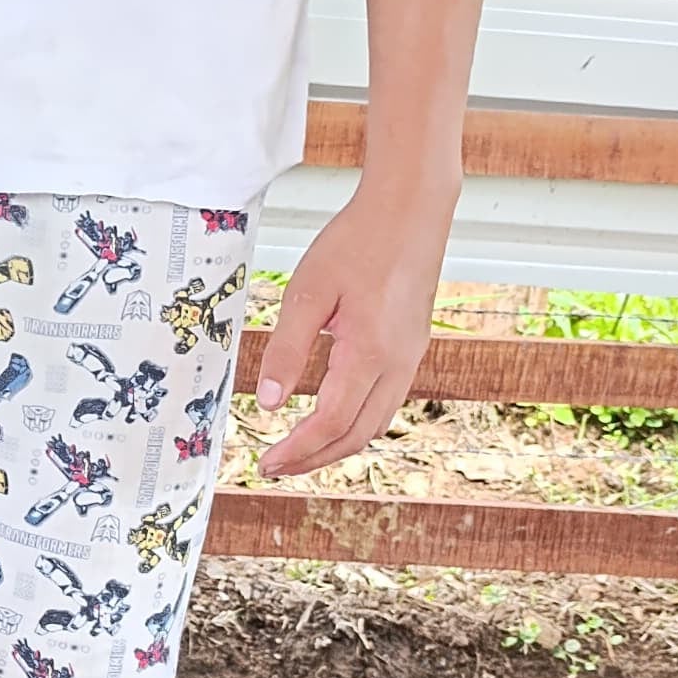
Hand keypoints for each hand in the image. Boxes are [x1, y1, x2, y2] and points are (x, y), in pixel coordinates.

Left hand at [253, 190, 449, 481]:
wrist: (410, 210)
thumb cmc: (358, 241)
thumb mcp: (308, 292)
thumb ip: (286, 349)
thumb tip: (268, 401)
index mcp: (369, 352)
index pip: (330, 422)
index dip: (296, 449)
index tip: (266, 462)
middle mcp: (397, 363)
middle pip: (356, 435)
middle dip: (314, 459)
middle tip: (276, 467)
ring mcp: (410, 357)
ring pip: (376, 423)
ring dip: (337, 444)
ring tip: (300, 451)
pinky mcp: (412, 347)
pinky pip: (386, 401)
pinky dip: (357, 421)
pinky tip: (332, 416)